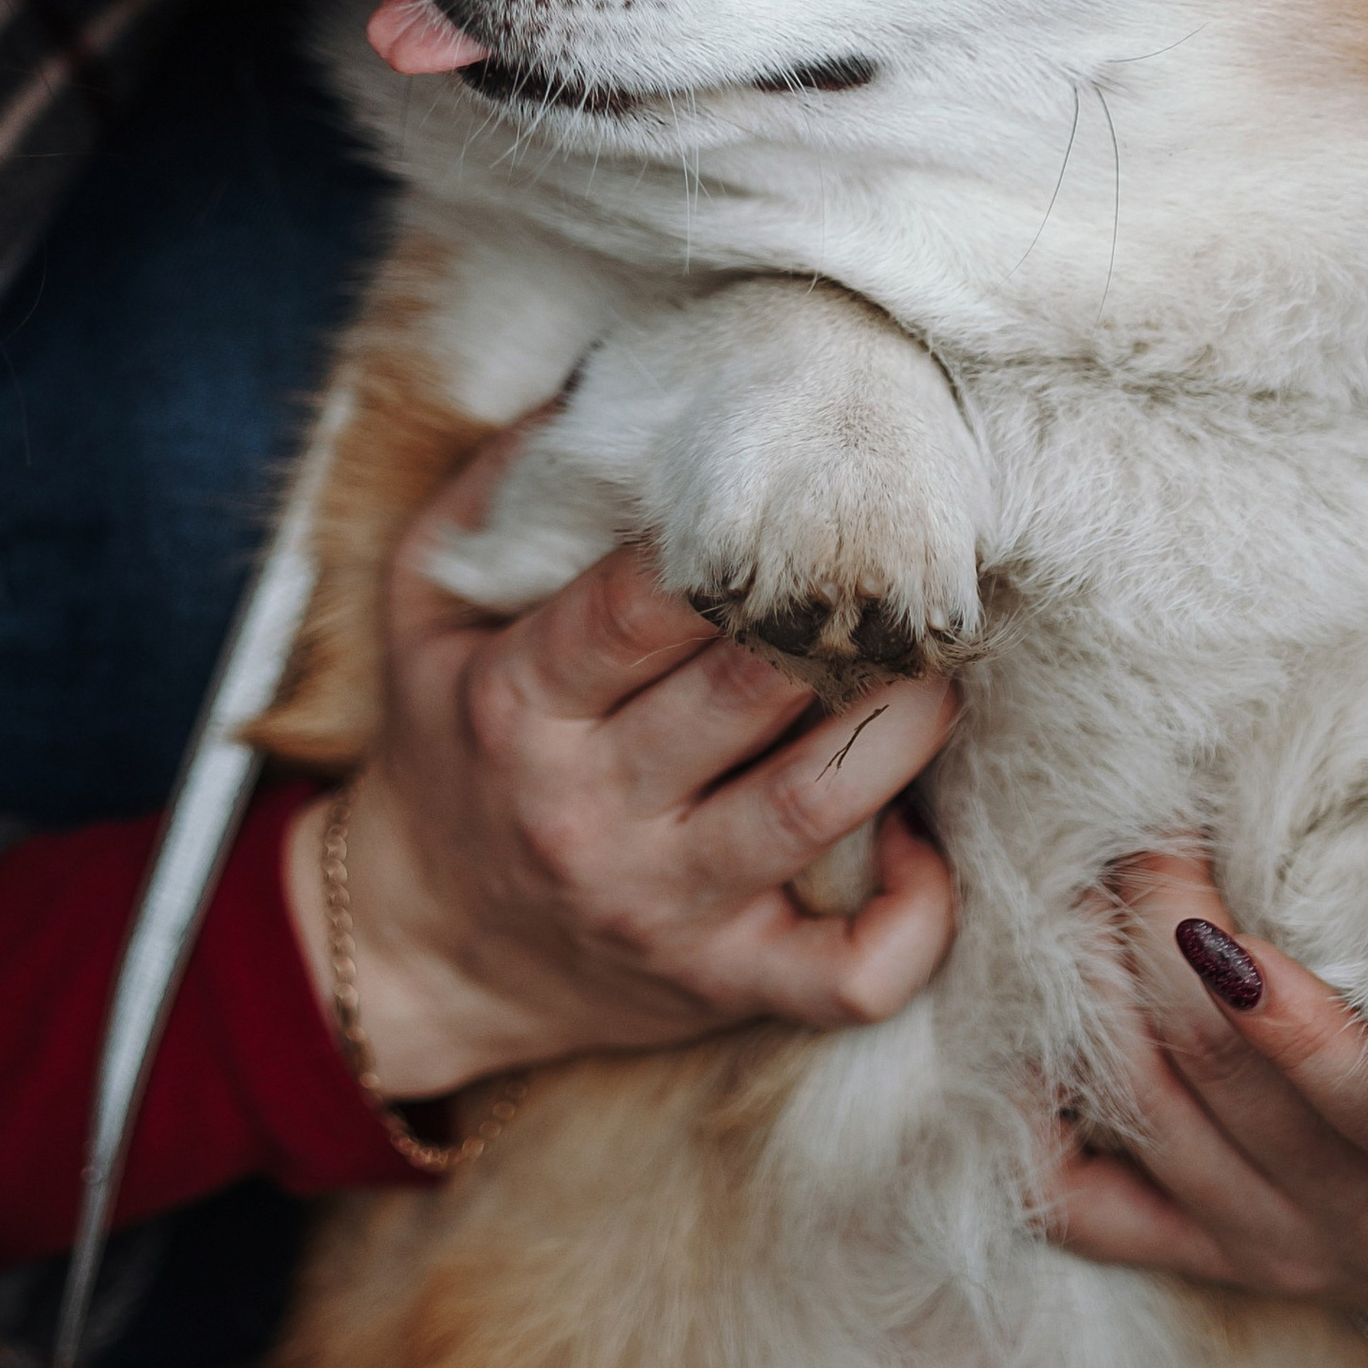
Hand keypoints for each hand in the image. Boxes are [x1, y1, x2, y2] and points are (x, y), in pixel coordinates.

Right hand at [282, 431, 958, 1101]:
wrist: (425, 947)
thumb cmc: (449, 744)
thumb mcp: (424, 607)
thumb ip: (498, 493)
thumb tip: (604, 384)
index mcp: (520, 703)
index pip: (638, 606)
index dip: (730, 542)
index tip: (800, 483)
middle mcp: (589, 810)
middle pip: (746, 690)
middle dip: (839, 616)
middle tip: (908, 553)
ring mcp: (664, 906)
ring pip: (815, 804)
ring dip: (904, 722)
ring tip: (944, 660)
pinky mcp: (724, 983)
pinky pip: (849, 974)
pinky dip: (918, 915)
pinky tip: (929, 841)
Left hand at [1040, 842, 1367, 1319]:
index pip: (1339, 1079)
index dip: (1258, 986)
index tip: (1196, 867)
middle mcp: (1351, 1222)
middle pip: (1215, 1073)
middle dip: (1152, 937)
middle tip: (1129, 838)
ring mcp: (1268, 1249)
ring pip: (1143, 1116)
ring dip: (1090, 998)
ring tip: (1070, 889)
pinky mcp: (1202, 1262)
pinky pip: (1088, 1210)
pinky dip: (1036, 1127)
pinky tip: (1016, 1036)